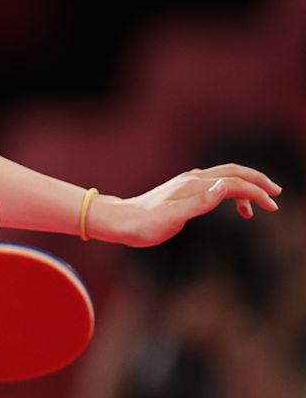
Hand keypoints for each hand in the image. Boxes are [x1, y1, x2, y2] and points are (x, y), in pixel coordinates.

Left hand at [94, 164, 280, 246]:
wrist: (120, 222)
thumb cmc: (144, 225)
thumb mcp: (173, 218)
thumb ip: (200, 203)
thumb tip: (225, 186)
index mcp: (194, 185)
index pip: (234, 183)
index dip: (256, 193)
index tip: (272, 207)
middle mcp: (192, 179)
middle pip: (234, 172)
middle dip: (257, 182)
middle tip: (276, 195)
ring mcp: (187, 183)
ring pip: (224, 177)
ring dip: (244, 187)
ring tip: (256, 208)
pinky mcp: (182, 190)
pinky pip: (213, 184)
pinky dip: (229, 191)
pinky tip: (229, 203)